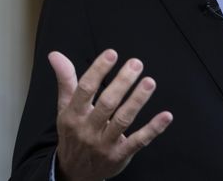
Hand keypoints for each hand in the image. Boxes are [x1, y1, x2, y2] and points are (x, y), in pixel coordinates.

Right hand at [49, 49, 172, 180]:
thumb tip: (55, 55)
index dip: (98, 70)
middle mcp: (88, 129)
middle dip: (122, 82)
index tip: (112, 54)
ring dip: (137, 100)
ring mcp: (104, 144)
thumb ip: (66, 80)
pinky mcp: (119, 155)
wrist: (74, 172)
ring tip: (149, 82)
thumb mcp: (65, 108)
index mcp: (74, 115)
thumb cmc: (73, 133)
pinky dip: (153, 129)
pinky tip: (166, 116)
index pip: (85, 89)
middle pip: (107, 103)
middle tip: (136, 63)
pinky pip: (138, 141)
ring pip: (123, 120)